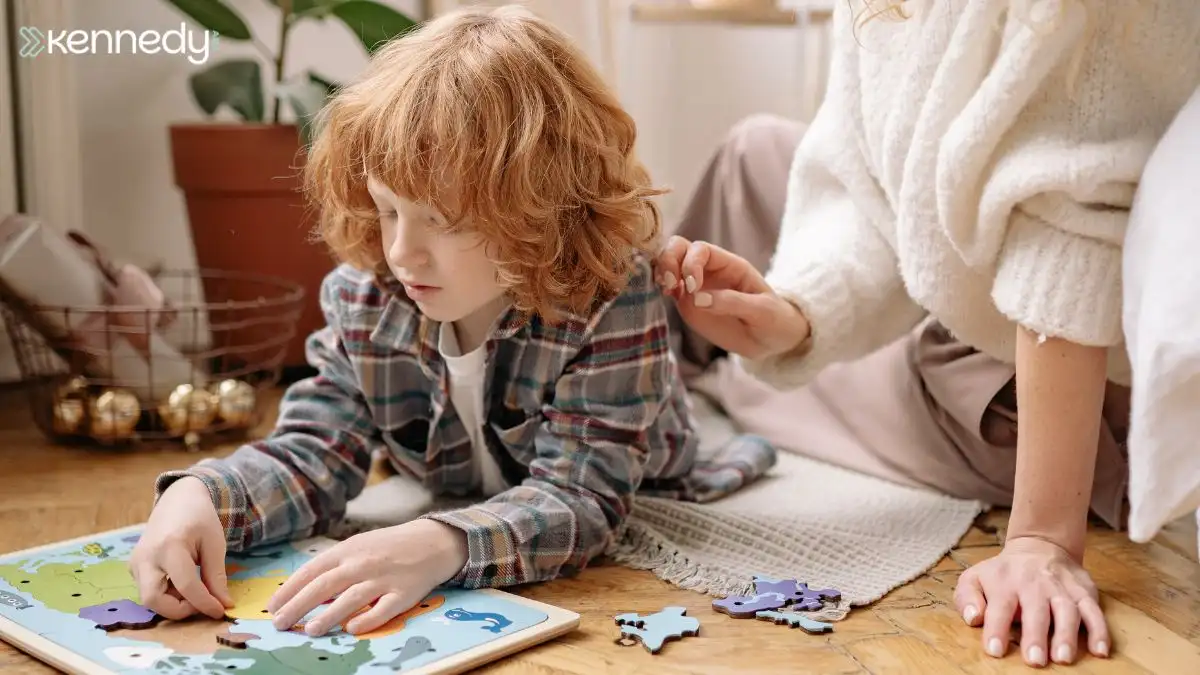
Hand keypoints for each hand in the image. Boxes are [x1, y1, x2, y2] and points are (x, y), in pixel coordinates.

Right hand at [129, 476, 233, 620]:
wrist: (178, 500)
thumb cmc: (200, 519)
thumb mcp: (215, 544)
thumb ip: (216, 576)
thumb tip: (223, 605)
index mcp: (170, 546)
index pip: (186, 586)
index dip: (204, 603)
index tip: (220, 611)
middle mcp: (146, 557)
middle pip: (153, 600)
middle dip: (179, 610)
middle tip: (201, 603)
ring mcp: (135, 562)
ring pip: (148, 599)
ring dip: (172, 603)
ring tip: (194, 587)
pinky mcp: (133, 567)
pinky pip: (147, 590)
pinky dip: (166, 595)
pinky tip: (181, 582)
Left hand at [267, 519, 468, 635]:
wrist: (432, 541)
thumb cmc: (389, 546)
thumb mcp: (358, 546)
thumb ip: (334, 566)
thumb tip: (303, 591)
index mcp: (348, 550)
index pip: (312, 570)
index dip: (290, 589)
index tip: (272, 606)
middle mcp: (363, 563)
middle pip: (325, 585)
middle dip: (299, 605)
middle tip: (280, 623)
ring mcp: (384, 578)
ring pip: (352, 598)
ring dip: (329, 615)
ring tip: (310, 630)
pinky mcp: (404, 593)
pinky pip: (384, 609)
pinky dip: (368, 620)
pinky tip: (353, 629)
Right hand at [654, 235, 809, 359]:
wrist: (772, 341)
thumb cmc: (773, 320)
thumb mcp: (761, 310)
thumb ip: (731, 302)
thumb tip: (697, 298)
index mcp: (729, 265)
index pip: (701, 250)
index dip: (691, 263)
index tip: (692, 287)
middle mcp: (708, 270)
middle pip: (678, 248)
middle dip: (668, 260)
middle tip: (669, 284)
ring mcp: (695, 286)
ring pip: (668, 265)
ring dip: (659, 272)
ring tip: (663, 290)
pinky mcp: (687, 304)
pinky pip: (667, 289)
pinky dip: (657, 289)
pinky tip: (660, 297)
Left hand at [954, 536, 1109, 666]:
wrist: (1039, 546)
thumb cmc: (1003, 573)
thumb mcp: (975, 578)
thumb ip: (967, 598)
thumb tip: (973, 618)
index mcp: (1005, 582)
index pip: (1000, 607)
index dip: (997, 629)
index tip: (995, 650)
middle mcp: (1034, 584)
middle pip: (1036, 610)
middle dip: (1036, 635)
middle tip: (1034, 660)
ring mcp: (1061, 588)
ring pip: (1067, 610)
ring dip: (1067, 634)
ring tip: (1063, 658)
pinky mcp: (1084, 591)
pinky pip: (1094, 610)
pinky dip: (1100, 630)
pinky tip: (1100, 650)